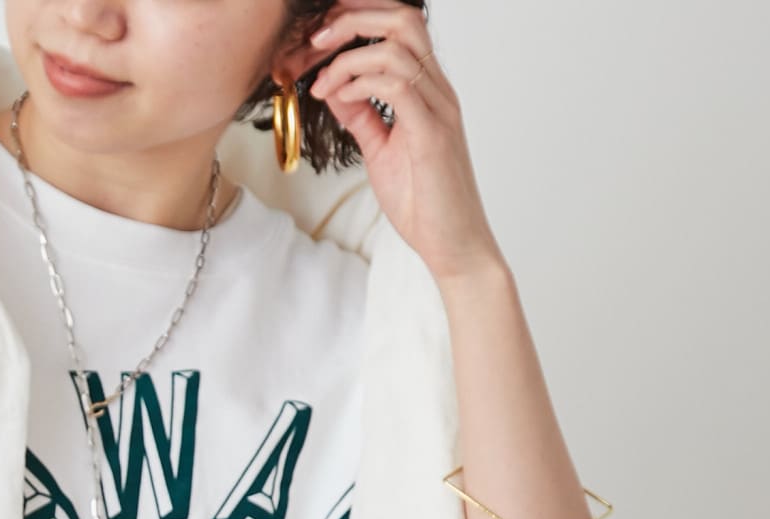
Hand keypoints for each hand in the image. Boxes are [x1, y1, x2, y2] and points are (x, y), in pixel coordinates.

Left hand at [303, 2, 503, 283]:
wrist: (453, 244)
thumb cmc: (423, 202)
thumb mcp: (381, 151)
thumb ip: (361, 116)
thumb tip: (334, 89)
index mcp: (428, 90)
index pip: (399, 26)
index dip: (359, 18)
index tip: (319, 37)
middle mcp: (437, 90)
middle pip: (402, 19)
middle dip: (353, 18)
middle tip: (315, 40)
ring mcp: (438, 109)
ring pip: (398, 46)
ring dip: (348, 55)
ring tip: (321, 80)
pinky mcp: (432, 134)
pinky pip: (398, 86)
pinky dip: (362, 83)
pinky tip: (339, 97)